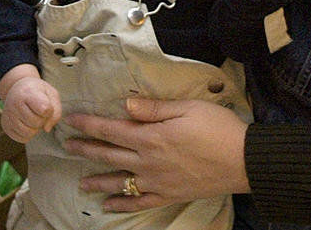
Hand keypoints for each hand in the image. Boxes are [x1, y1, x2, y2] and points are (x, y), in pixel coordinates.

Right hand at [1, 75, 61, 142]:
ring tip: (32, 117)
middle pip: (36, 123)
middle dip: (42, 119)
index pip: (44, 110)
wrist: (18, 89)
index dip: (49, 110)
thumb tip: (46, 129)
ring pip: (28, 133)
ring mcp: (8, 115)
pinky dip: (28, 134)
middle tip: (38, 111)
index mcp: (28, 92)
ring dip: (35, 128)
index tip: (46, 104)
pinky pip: (22, 139)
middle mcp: (14, 103)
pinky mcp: (5, 126)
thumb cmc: (38, 92)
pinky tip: (26, 123)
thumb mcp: (51, 94)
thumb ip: (56, 112)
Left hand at [62, 97, 248, 211]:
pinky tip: (109, 206)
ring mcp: (158, 181)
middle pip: (110, 154)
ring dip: (98, 181)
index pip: (111, 129)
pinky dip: (123, 205)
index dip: (89, 124)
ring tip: (82, 182)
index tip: (70, 119)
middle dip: (86, 149)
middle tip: (67, 146)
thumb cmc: (217, 127)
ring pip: (120, 182)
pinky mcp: (170, 195)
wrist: (243, 160)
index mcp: (151, 136)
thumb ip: (153, 108)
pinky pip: (140, 203)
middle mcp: (149, 161)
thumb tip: (125, 105)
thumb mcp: (186, 107)